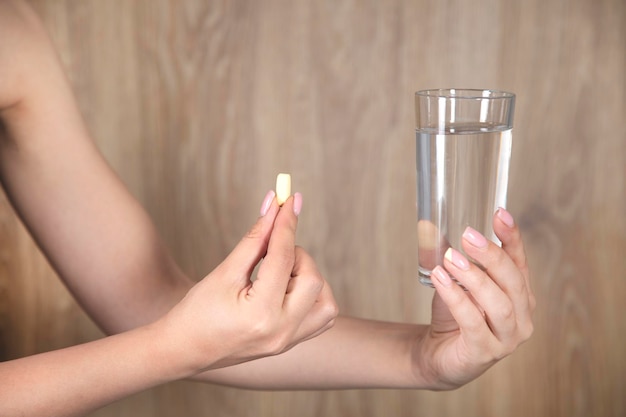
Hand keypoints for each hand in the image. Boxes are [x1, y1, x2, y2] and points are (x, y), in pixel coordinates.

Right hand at [158, 192, 337, 373]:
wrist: (184, 350)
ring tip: (279, 274)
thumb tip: (274, 207)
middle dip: (297, 255)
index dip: (286, 224)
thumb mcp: (224, 272)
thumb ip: (254, 240)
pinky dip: (313, 296)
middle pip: (313, 279)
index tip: (288, 199)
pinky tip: (288, 288)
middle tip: (272, 250)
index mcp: (260, 314)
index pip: (283, 258)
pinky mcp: (291, 343)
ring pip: (326, 302)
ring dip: (309, 277)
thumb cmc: (196, 312)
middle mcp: (281, 331)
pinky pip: (322, 317)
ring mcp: (289, 341)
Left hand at [413, 208, 534, 388]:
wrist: (438, 355)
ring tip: (451, 258)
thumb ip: (452, 257)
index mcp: (520, 295)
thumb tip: (430, 225)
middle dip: (492, 255)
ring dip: (475, 277)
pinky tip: (441, 280)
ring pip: (499, 304)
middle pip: (513, 281)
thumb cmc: (453, 315)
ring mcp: (507, 338)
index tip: (500, 213)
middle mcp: (522, 317)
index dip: (512, 237)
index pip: (520, 262)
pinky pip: (473, 322)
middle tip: (469, 235)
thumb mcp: (457, 282)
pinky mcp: (485, 352)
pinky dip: (457, 298)